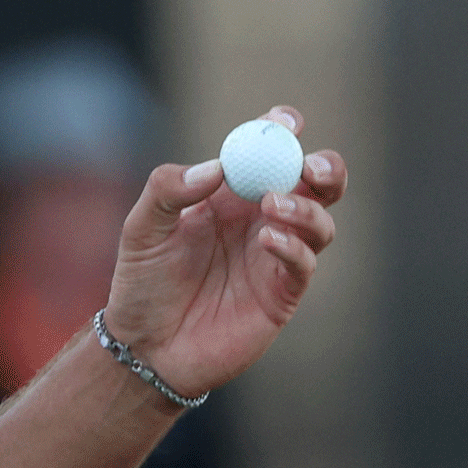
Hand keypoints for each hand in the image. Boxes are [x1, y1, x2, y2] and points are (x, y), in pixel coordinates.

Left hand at [103, 106, 345, 396]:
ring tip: (272, 205)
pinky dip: (295, 246)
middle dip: (325, 167)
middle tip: (313, 165)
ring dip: (307, 207)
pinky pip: (304, 263)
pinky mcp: (280, 293)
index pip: (265, 152)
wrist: (146, 345)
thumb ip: (168, 190)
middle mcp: (259, 219)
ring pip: (320, 221)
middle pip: (314, 183)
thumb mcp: (141, 228)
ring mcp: (275, 256)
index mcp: (229, 194)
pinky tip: (269, 240)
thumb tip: (214, 167)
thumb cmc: (142, 281)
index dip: (280, 132)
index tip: (286, 122)